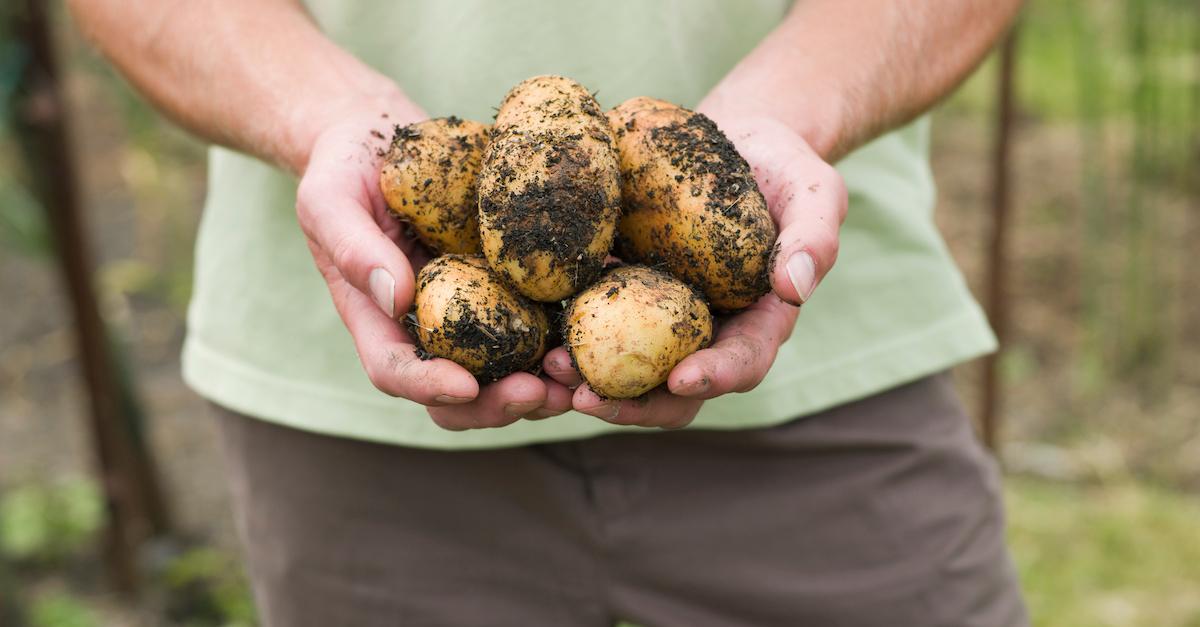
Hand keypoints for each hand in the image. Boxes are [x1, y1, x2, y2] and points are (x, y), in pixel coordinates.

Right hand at [294, 103, 572, 429]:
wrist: (382, 137)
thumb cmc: (344, 167)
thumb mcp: (330, 198)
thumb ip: (355, 247)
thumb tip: (400, 297)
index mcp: (379, 319)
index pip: (397, 371)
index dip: (430, 388)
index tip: (466, 386)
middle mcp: (430, 328)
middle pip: (461, 394)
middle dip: (500, 404)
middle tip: (541, 391)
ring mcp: (474, 311)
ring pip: (509, 369)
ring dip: (546, 383)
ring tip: (581, 379)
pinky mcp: (510, 284)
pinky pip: (542, 319)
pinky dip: (572, 332)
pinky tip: (603, 321)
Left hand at [542, 114, 846, 427]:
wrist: (737, 139)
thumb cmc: (784, 167)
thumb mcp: (816, 193)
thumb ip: (815, 239)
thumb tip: (794, 288)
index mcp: (757, 321)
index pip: (741, 362)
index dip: (713, 376)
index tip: (681, 379)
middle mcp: (705, 332)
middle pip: (672, 389)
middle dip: (631, 402)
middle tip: (587, 398)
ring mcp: (659, 318)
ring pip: (624, 367)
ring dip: (586, 379)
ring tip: (549, 370)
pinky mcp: (622, 293)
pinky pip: (592, 322)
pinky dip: (564, 332)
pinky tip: (531, 329)